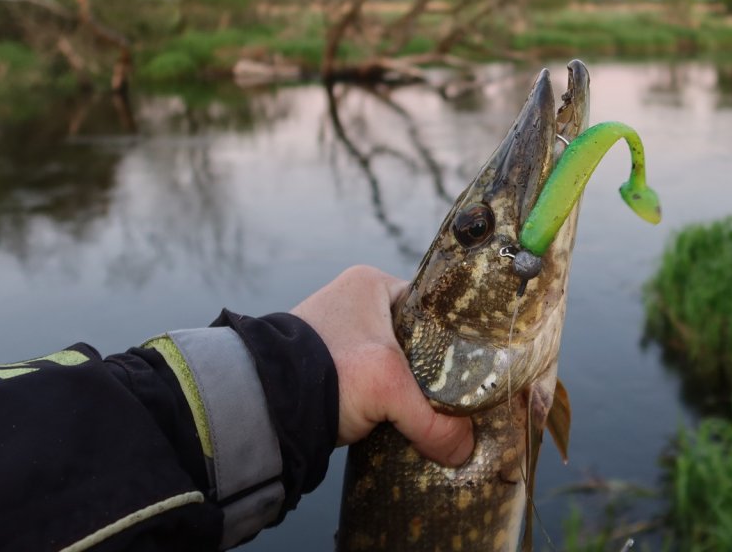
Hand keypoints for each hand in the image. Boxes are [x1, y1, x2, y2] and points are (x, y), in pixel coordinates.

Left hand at [291, 265, 473, 466]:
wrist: (264, 407)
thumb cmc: (327, 372)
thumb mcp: (390, 390)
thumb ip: (435, 421)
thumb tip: (463, 450)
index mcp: (370, 282)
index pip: (430, 308)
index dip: (451, 339)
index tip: (468, 369)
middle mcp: (353, 300)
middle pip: (413, 339)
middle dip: (428, 369)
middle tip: (448, 395)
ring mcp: (338, 333)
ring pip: (391, 362)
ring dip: (403, 387)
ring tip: (425, 410)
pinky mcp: (326, 364)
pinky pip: (369, 379)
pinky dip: (381, 398)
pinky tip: (396, 417)